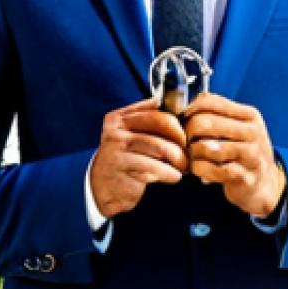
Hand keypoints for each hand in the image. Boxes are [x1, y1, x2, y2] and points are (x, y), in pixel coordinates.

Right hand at [90, 97, 188, 217]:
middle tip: (187, 151)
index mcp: (117, 120)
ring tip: (183, 166)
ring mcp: (119, 153)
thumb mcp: (124, 133)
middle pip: (159, 129)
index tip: (184, 135)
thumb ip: (140, 116)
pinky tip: (174, 176)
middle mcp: (116, 134)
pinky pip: (156, 169)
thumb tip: (159, 100)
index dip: (175, 125)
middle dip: (179, 141)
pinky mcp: (125, 173)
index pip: (154, 114)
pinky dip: (170, 174)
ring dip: (178, 159)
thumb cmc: (120, 159)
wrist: (100, 188)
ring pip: (160, 149)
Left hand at [184, 94, 285, 218]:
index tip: (182, 119)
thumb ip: (217, 113)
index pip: (211, 102)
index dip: (190, 109)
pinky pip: (209, 169)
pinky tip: (199, 168)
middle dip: (187, 132)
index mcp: (250, 115)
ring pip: (206, 147)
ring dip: (192, 152)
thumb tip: (187, 105)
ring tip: (192, 155)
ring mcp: (250, 155)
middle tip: (185, 140)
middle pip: (204, 123)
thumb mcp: (238, 127)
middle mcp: (253, 132)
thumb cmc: (244, 150)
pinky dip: (198, 168)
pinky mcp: (243, 177)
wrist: (264, 183)